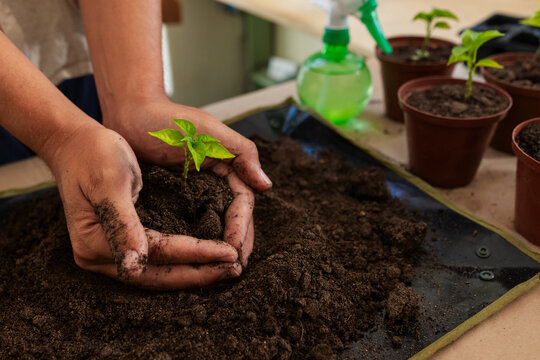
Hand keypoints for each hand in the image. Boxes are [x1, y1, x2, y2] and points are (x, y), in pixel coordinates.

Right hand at [49, 123, 241, 289]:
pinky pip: (155, 262)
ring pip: (158, 273)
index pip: (157, 255)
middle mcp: (99, 255)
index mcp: (95, 242)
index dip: (196, 255)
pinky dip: (181, 261)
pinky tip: (203, 260)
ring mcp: (107, 253)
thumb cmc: (94, 154)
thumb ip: (122, 224)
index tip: (229, 254)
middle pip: (158, 275)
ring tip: (225, 268)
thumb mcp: (110, 183)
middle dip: (199, 273)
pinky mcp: (118, 244)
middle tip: (235, 268)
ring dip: (193, 271)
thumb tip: (135, 266)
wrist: (75, 144)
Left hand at [103, 98, 268, 264]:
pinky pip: (188, 227)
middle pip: (233, 221)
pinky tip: (193, 262)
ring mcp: (193, 196)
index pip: (242, 203)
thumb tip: (266, 186)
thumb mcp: (209, 132)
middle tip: (235, 271)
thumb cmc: (169, 119)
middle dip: (237, 245)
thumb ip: (241, 153)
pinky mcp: (172, 203)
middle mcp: (213, 185)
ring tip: (220, 274)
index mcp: (228, 169)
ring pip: (213, 228)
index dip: (241, 226)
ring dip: (219, 251)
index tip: (236, 248)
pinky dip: (194, 245)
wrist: (129, 115)